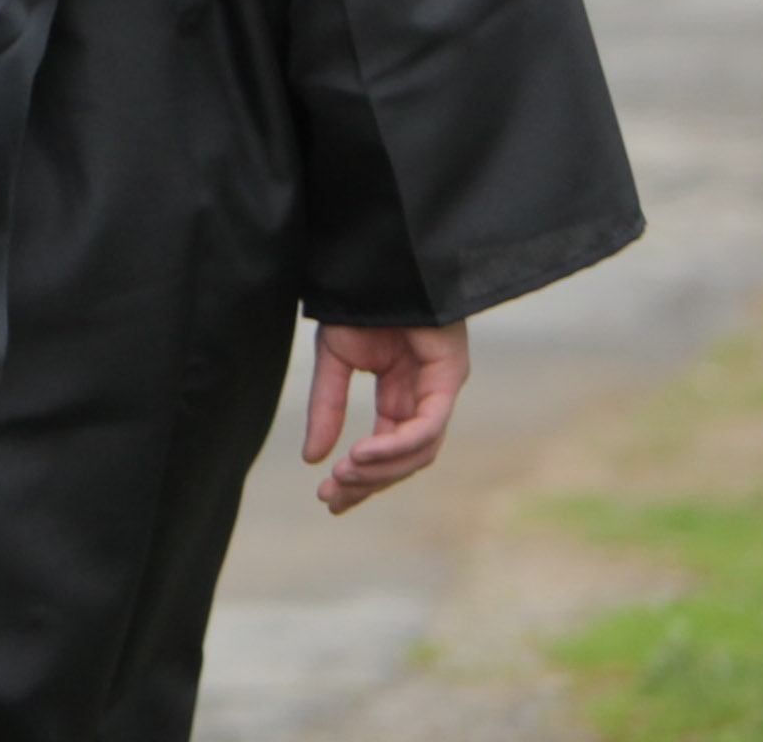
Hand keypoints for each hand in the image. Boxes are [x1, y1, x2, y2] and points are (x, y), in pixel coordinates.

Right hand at [305, 320, 467, 513]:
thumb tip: (313, 459)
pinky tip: (362, 453)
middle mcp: (424, 398)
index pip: (386, 449)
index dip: (360, 478)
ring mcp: (441, 389)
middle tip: (332, 499)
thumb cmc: (359, 304)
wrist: (377, 263)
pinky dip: (396, 445)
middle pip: (405, 460)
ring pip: (420, 452)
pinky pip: (428, 425)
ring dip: (380, 470)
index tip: (328, 500)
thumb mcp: (333, 360)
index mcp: (400, 395)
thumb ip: (327, 408)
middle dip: (369, 484)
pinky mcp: (450, 376)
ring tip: (342, 475)